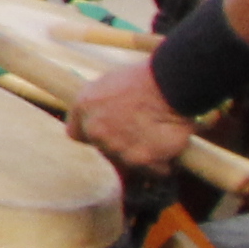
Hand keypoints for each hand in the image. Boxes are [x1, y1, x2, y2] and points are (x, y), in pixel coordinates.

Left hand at [67, 56, 197, 173]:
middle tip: (142, 128)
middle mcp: (96, 132)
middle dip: (121, 143)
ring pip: (130, 161)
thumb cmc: (145, 78)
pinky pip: (155, 169)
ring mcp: (118, 148)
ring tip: (158, 134)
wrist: (170, 84)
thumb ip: (98, 105)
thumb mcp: (108, 83)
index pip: (77, 134)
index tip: (109, 130)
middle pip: (106, 149)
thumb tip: (100, 116)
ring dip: (144, 153)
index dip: (93, 134)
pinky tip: (171, 147)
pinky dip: (164, 163)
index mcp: (83, 108)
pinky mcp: (143, 159)